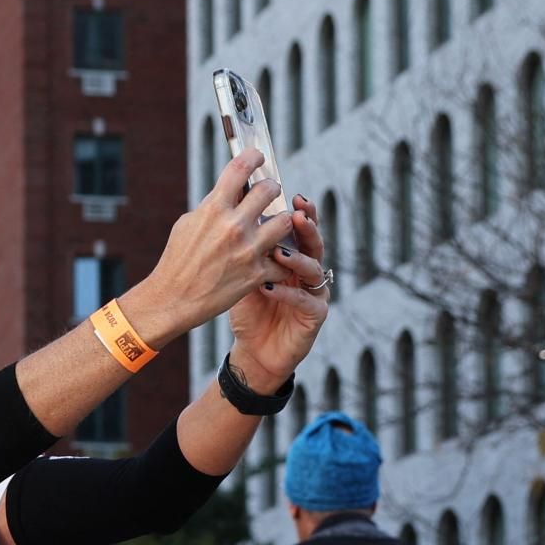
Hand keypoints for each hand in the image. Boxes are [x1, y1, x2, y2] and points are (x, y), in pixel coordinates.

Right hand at [121, 149, 296, 347]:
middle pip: (270, 190)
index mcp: (213, 209)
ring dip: (281, 222)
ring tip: (273, 228)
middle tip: (268, 196)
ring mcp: (248, 250)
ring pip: (286, 221)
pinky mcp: (256, 274)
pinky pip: (281, 259)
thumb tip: (231, 192)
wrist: (172, 300)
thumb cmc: (176, 262)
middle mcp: (233, 226)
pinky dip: (277, 260)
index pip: (240, 168)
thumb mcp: (187, 225)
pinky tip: (270, 261)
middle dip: (271, 189)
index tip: (257, 157)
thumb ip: (212, 207)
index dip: (253, 157)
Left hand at [227, 193, 329, 390]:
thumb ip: (243, 249)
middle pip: (314, 242)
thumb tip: (229, 213)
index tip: (290, 195)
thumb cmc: (248, 309)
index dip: (300, 211)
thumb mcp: (242, 274)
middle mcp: (308, 270)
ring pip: (314, 268)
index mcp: (293, 256)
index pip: (300, 229)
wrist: (254, 350)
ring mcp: (314, 292)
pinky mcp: (315, 315)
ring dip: (296, 258)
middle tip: (297, 214)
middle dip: (308, 227)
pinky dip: (287, 292)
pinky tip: (270, 287)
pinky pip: (305, 299)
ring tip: (279, 252)